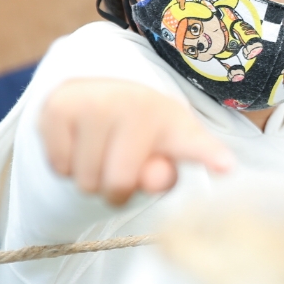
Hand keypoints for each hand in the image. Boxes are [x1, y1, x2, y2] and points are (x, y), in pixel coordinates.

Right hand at [39, 79, 233, 205]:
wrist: (99, 93)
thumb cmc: (142, 130)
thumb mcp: (167, 149)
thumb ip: (168, 173)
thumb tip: (159, 179)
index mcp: (170, 118)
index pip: (191, 142)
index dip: (209, 154)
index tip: (226, 165)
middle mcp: (132, 104)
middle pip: (116, 186)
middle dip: (116, 189)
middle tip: (120, 163)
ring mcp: (92, 102)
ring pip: (83, 180)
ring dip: (90, 178)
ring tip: (101, 151)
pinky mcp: (57, 108)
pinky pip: (59, 166)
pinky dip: (66, 165)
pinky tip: (80, 143)